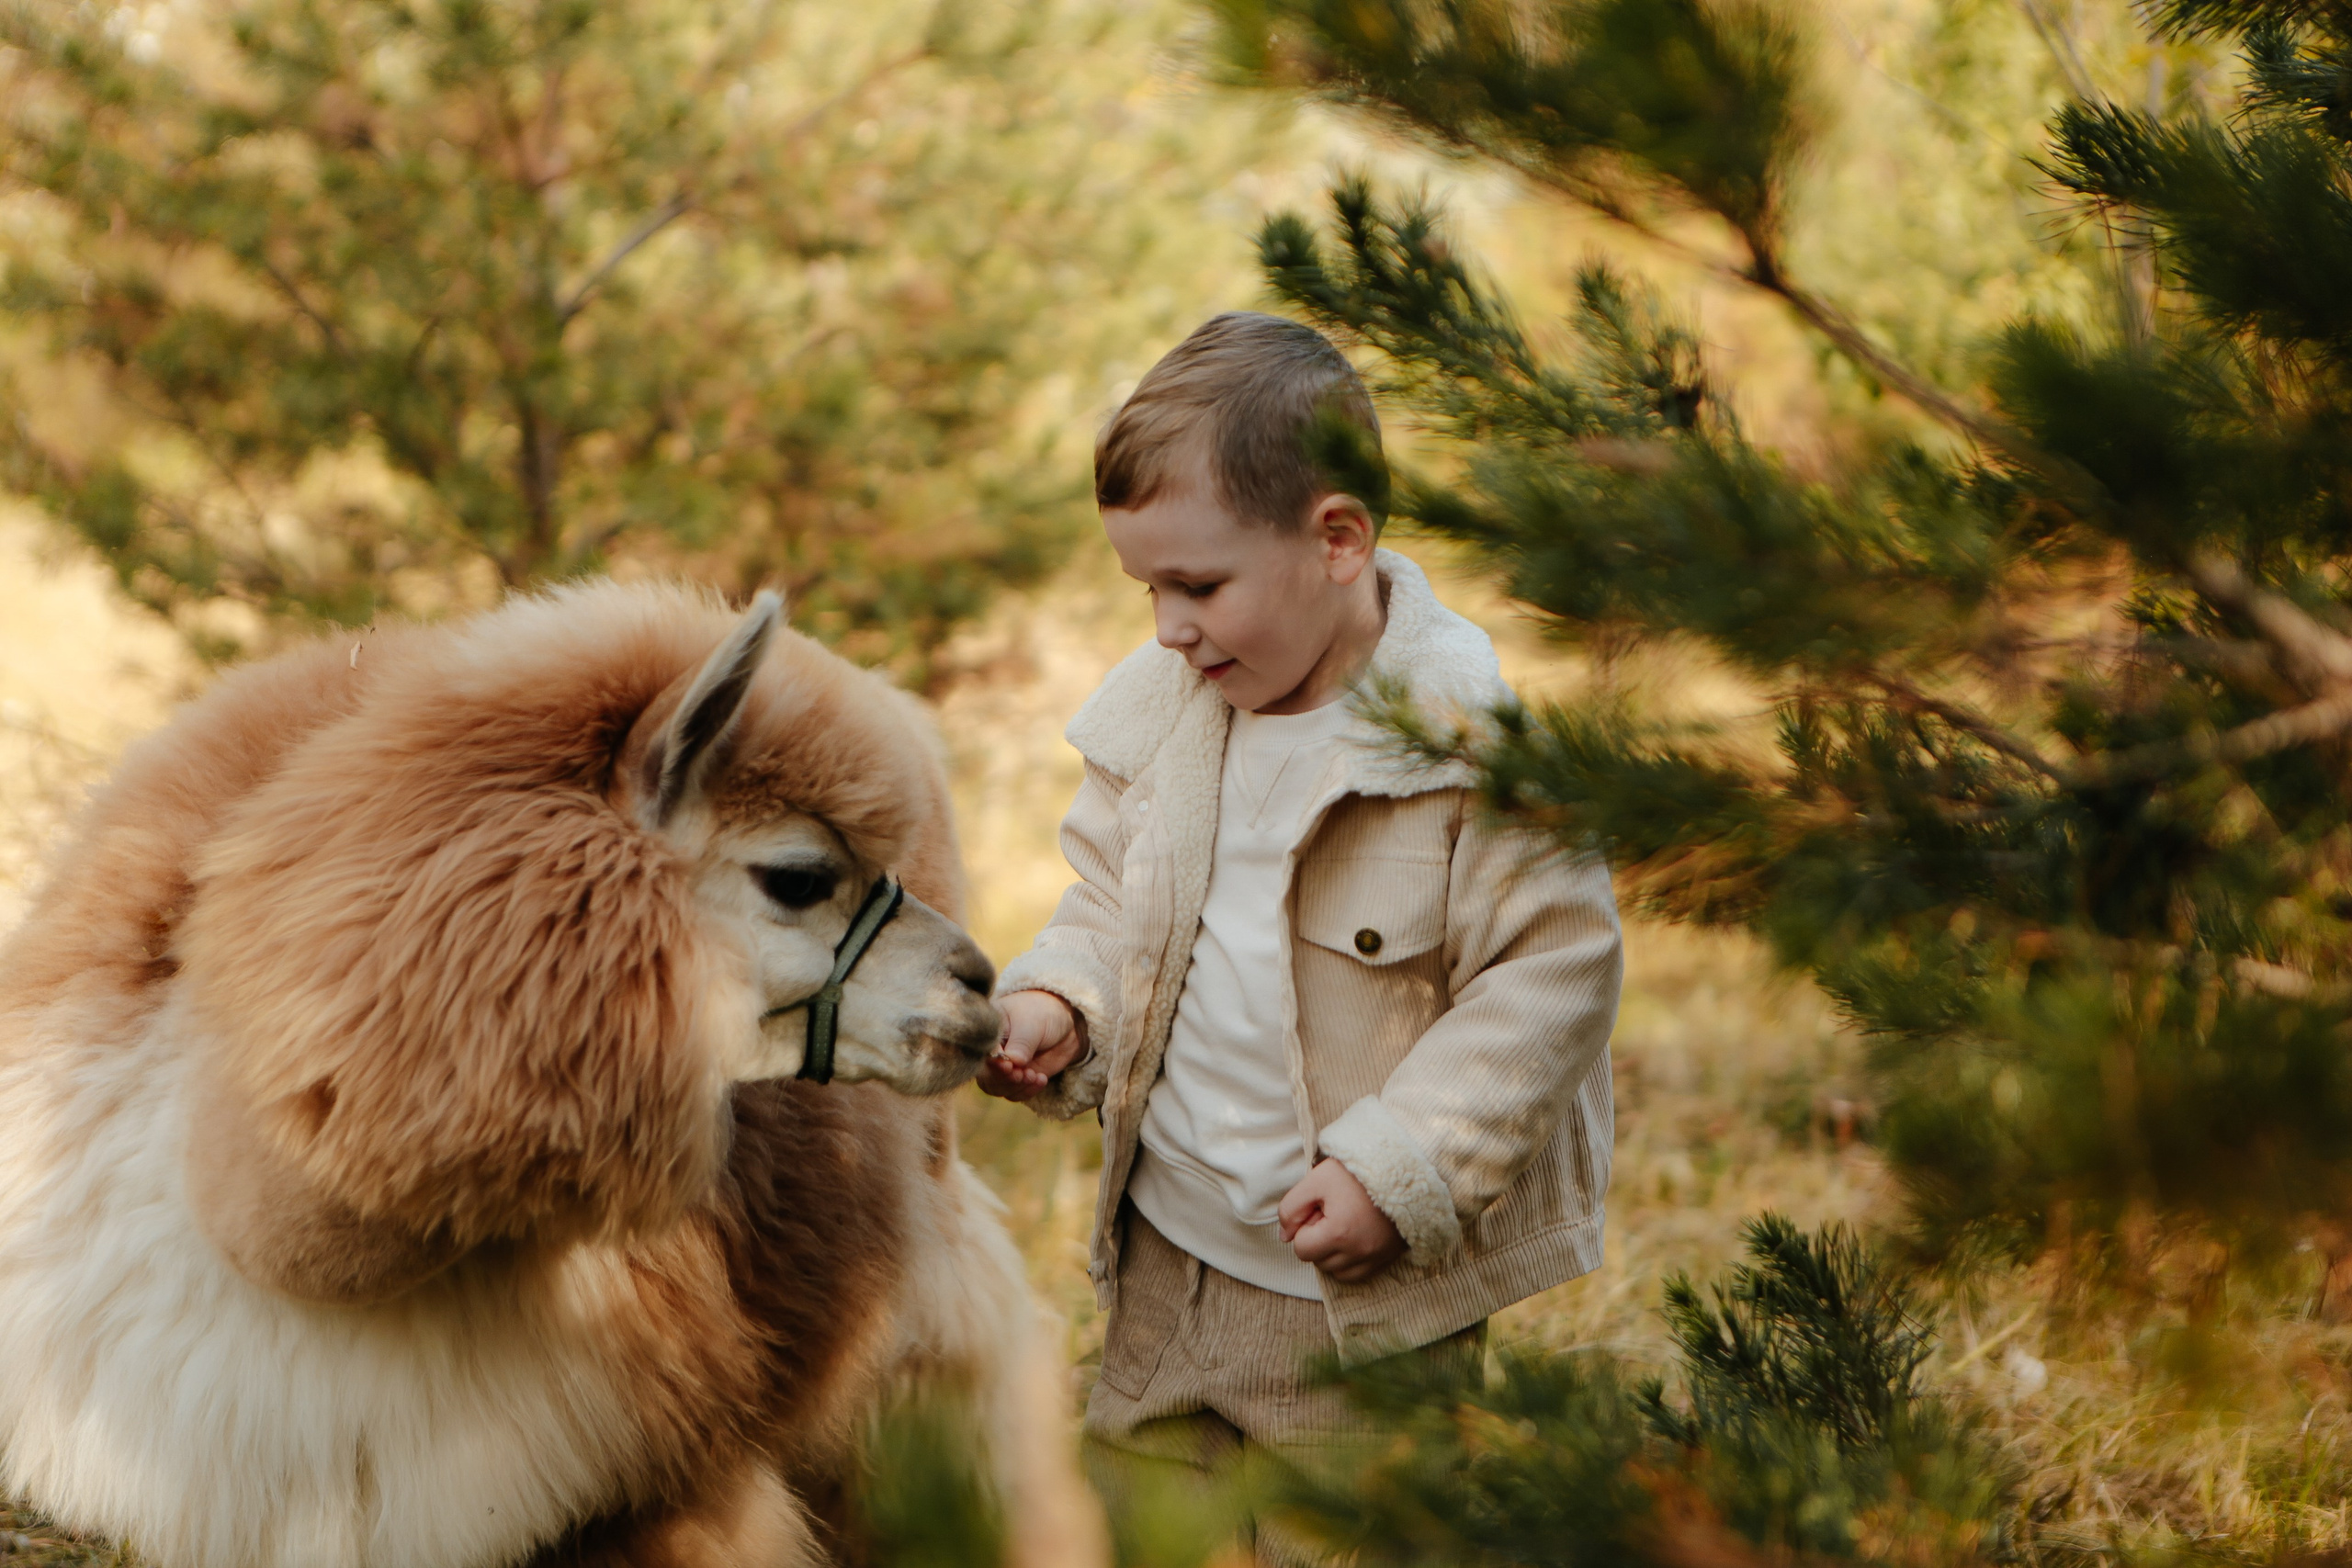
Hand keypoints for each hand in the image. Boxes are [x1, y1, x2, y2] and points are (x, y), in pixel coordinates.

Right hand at [977, 990, 1085, 1101]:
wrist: (1065, 1025)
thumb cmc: (1042, 1014)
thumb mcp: (1032, 1023)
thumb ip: (1021, 1042)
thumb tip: (1011, 1062)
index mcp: (987, 1032)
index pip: (980, 1053)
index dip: (992, 1063)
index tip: (1008, 1066)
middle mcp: (990, 1052)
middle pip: (985, 1076)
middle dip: (1004, 1079)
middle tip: (1021, 1074)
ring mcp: (1002, 1067)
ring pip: (998, 1088)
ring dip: (1016, 1087)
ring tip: (1034, 1075)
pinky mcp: (1016, 1079)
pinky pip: (1014, 1093)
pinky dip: (1027, 1091)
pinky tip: (1041, 1078)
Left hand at [1277, 1158, 1406, 1282]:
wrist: (1402, 1170)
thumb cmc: (1356, 1173)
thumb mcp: (1316, 1179)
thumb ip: (1291, 1207)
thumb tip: (1285, 1236)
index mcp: (1338, 1233)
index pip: (1301, 1249)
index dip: (1304, 1227)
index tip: (1318, 1209)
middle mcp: (1358, 1252)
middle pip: (1318, 1262)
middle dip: (1318, 1240)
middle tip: (1333, 1213)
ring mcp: (1374, 1258)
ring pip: (1336, 1270)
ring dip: (1333, 1252)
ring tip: (1344, 1223)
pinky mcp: (1386, 1259)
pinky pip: (1357, 1274)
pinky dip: (1350, 1260)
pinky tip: (1354, 1236)